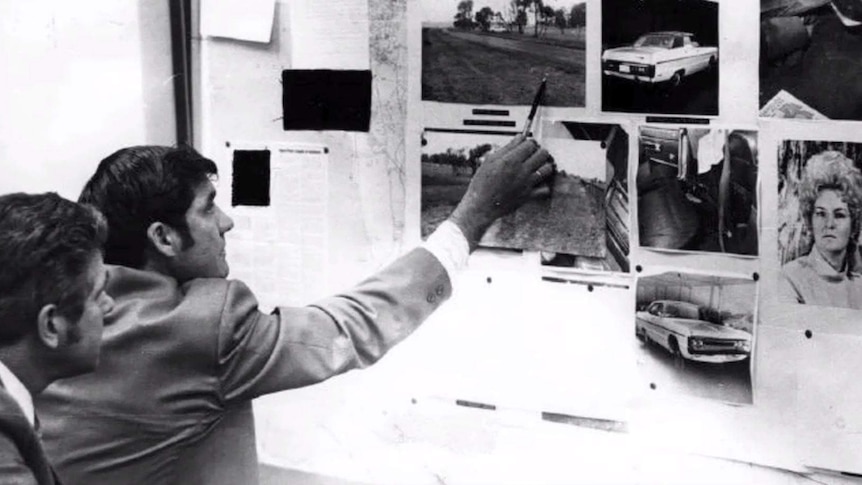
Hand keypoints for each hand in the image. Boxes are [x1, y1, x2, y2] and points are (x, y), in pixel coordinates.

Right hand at [448, 134, 554, 249]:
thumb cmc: (481, 185)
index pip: (530, 143)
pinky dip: (542, 185)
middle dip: (538, 151)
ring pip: (547, 169)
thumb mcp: (489, 162)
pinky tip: (535, 183)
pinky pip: (545, 189)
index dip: (528, 142)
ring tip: (535, 167)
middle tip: (532, 154)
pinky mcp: (529, 196)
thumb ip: (506, 148)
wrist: (481, 207)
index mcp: (510, 160)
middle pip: (543, 153)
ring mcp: (527, 184)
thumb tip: (519, 138)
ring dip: (543, 165)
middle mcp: (521, 171)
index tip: (526, 144)